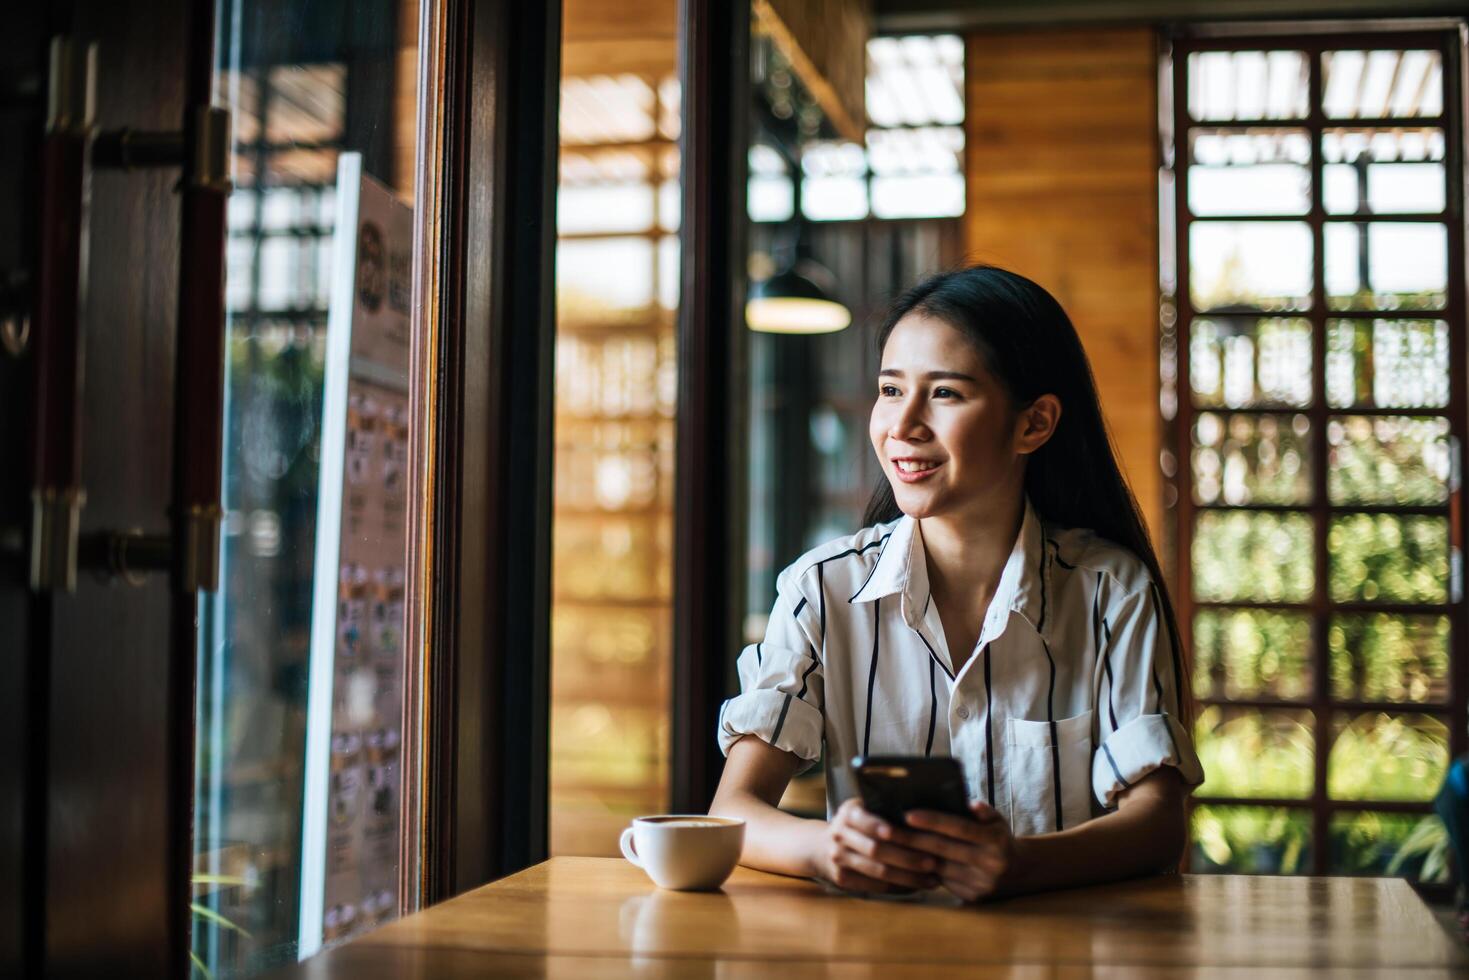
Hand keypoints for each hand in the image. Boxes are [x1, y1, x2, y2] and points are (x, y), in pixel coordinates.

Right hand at [810, 798, 942, 893]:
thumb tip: (927, 819)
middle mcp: (840, 835)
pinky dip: (899, 888)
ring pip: (878, 871)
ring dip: (908, 877)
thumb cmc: (856, 826)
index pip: (867, 821)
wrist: (819, 847)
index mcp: (849, 813)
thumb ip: (884, 811)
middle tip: (934, 862)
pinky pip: (875, 886)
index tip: (910, 833)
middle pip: (876, 849)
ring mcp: (839, 859)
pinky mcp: (842, 879)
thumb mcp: (862, 810)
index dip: (884, 827)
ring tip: (932, 880)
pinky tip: (917, 887)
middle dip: (908, 857)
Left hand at [890, 801, 1017, 902]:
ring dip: (912, 856)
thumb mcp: (996, 819)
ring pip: (938, 868)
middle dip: (912, 839)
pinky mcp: (972, 898)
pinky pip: (942, 883)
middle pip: (943, 849)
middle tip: (886, 829)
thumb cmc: (998, 837)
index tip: (907, 814)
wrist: (1018, 872)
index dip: (932, 821)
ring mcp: (980, 884)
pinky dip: (923, 871)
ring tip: (889, 844)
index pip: (958, 828)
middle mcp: (989, 863)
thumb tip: (968, 803)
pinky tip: (904, 862)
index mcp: (995, 839)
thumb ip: (982, 810)